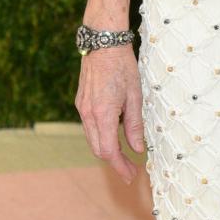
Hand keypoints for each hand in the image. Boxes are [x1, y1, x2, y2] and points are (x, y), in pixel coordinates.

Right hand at [76, 43, 144, 182]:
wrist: (103, 44)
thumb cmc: (122, 66)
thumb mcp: (135, 97)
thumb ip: (135, 125)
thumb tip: (138, 149)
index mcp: (103, 114)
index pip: (109, 151)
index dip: (120, 166)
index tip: (131, 176)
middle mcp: (88, 114)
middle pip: (98, 149)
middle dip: (115, 162)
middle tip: (131, 170)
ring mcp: (82, 108)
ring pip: (93, 139)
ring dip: (107, 150)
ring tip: (125, 156)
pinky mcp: (81, 103)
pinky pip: (90, 127)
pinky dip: (102, 136)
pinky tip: (115, 135)